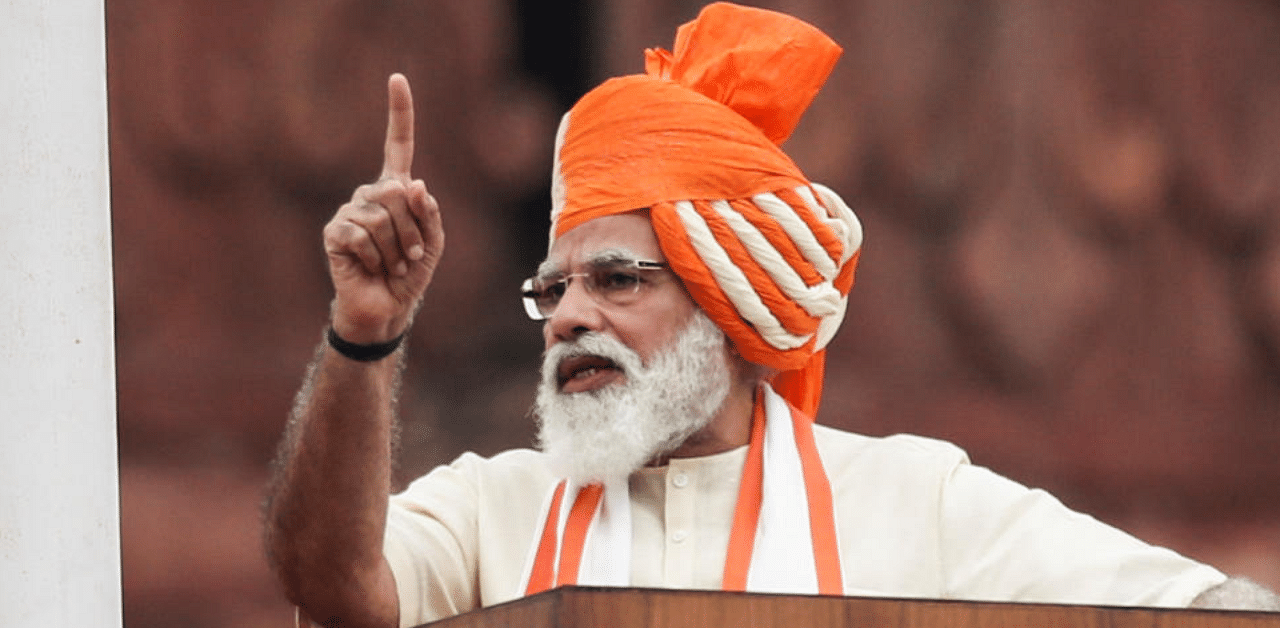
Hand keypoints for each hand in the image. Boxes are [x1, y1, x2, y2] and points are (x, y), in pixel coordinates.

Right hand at [323, 73, 442, 342]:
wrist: (386, 308)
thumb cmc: (410, 274)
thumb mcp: (434, 242)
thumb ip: (428, 213)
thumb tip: (412, 184)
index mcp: (395, 190)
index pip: (398, 144)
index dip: (399, 113)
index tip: (397, 78)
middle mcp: (370, 194)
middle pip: (396, 192)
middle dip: (412, 229)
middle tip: (411, 256)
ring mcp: (349, 210)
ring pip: (381, 217)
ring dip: (396, 249)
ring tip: (392, 266)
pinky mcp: (334, 232)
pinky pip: (361, 235)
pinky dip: (375, 258)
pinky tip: (370, 268)